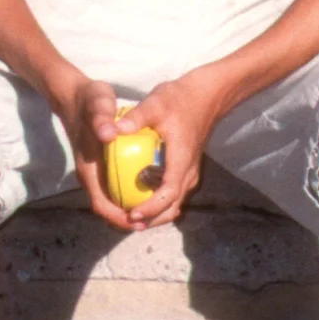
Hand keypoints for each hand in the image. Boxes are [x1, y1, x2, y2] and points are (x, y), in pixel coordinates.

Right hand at [54, 75, 143, 230]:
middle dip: (129, 220)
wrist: (76, 97)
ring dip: (132, 210)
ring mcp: (97, 173)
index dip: (118, 217)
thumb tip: (109, 134)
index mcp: (88, 169)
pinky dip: (133, 195)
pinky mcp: (103, 168)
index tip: (139, 222)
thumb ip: (101, 118)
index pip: (100, 203)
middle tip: (155, 222)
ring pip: (113, 201)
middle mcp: (91, 176)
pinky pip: (118, 189)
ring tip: (158, 213)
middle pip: (108, 209)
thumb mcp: (97, 104)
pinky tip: (154, 191)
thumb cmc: (89, 101)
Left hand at [107, 70, 225, 229]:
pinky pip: (173, 194)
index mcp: (181, 160)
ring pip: (174, 203)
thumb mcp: (156, 103)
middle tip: (126, 222)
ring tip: (130, 218)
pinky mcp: (186, 170)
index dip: (151, 208)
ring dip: (155, 214)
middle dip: (151, 219)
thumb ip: (136, 117)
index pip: (168, 193)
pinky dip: (158, 203)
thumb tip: (113, 130)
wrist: (205, 97)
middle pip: (172, 207)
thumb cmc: (179, 99)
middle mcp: (188, 172)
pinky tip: (138, 201)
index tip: (132, 213)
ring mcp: (189, 173)